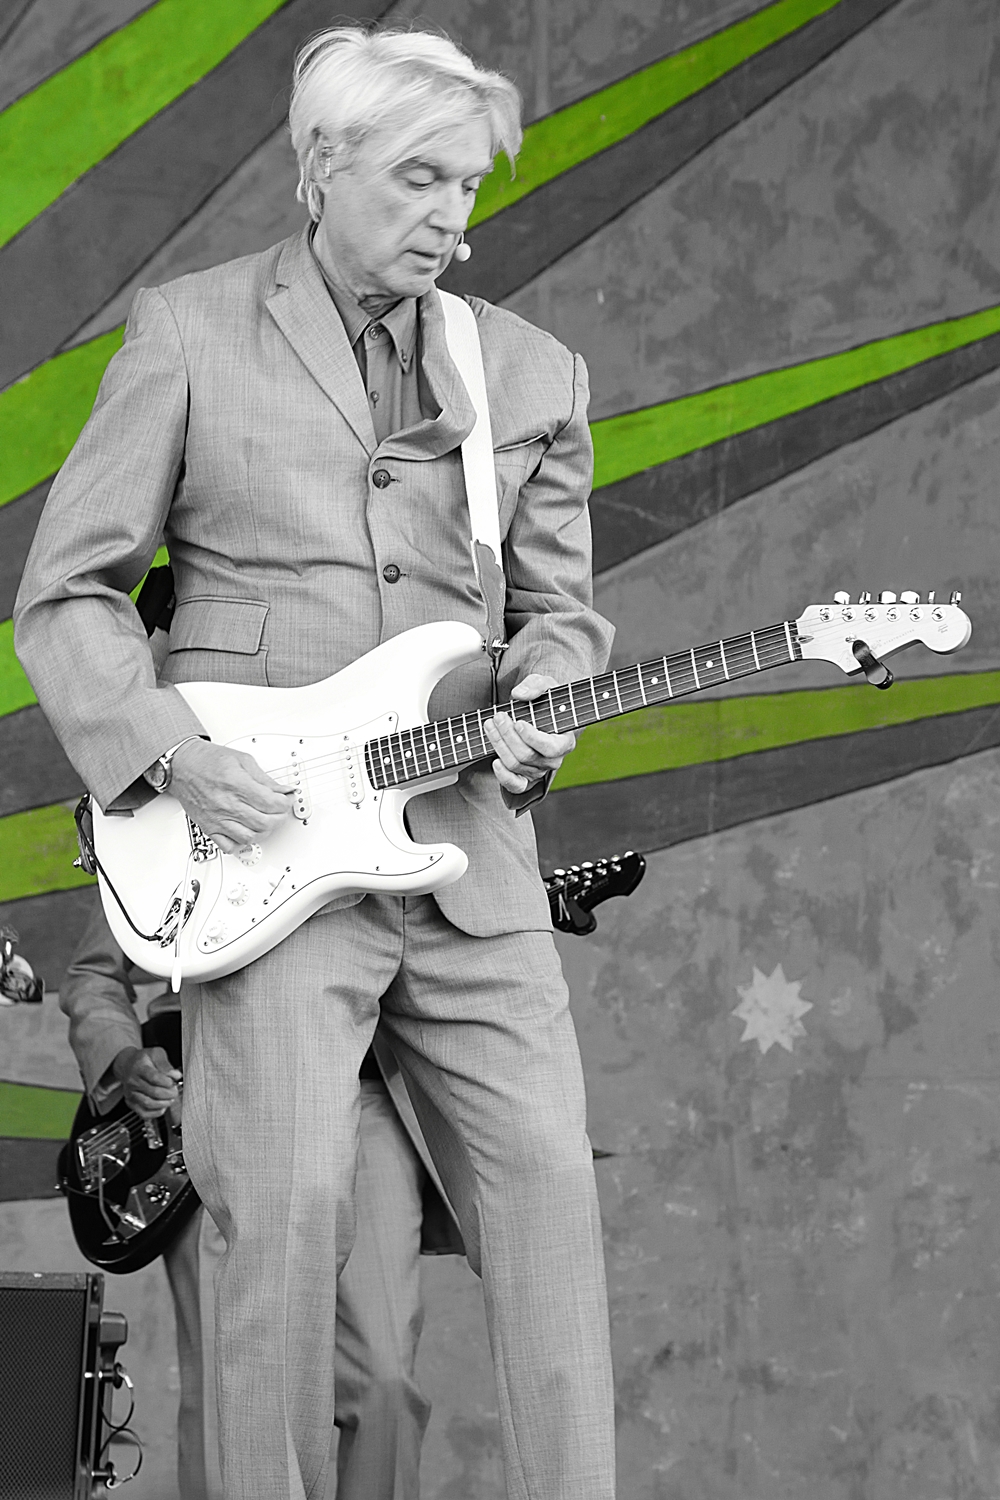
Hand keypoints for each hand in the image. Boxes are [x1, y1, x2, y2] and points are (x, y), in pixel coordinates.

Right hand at [112, 1045, 180, 1119]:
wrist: (127, 1064)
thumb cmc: (144, 1059)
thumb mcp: (156, 1053)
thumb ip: (166, 1064)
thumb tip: (176, 1075)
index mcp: (139, 1068)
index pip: (155, 1078)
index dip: (168, 1082)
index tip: (175, 1080)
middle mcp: (133, 1082)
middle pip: (153, 1092)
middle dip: (169, 1093)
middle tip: (175, 1090)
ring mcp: (131, 1094)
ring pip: (148, 1104)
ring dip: (164, 1103)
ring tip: (170, 1098)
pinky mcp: (131, 1103)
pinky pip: (143, 1113)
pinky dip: (156, 1112)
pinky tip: (162, 1106)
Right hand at [168, 738, 292, 853]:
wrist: (181, 766)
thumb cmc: (207, 761)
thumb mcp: (242, 760)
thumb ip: (264, 778)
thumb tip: (282, 790)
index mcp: (236, 785)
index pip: (271, 803)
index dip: (285, 803)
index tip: (286, 799)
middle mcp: (226, 804)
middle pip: (264, 822)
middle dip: (279, 818)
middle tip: (280, 810)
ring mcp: (217, 818)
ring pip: (250, 837)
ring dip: (264, 831)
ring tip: (267, 821)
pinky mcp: (209, 828)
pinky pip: (229, 846)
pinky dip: (242, 843)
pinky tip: (247, 833)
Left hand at [485, 674, 576, 794]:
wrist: (542, 713)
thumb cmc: (547, 700)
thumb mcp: (546, 685)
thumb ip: (535, 685)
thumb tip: (519, 695)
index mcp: (565, 741)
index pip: (550, 747)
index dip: (533, 738)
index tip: (518, 722)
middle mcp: (554, 760)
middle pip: (527, 755)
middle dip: (508, 735)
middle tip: (498, 716)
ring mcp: (539, 770)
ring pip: (516, 764)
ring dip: (499, 744)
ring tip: (490, 725)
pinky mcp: (525, 777)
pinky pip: (515, 786)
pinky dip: (503, 777)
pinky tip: (494, 761)